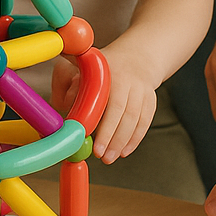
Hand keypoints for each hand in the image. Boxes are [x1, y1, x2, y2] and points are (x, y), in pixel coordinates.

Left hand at [53, 47, 155, 163]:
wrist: (136, 57)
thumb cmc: (98, 67)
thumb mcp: (78, 65)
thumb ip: (67, 83)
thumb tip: (64, 106)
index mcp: (107, 69)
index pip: (101, 94)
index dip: (94, 115)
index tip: (84, 133)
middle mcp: (127, 79)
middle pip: (121, 110)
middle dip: (110, 135)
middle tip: (98, 154)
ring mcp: (142, 90)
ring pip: (135, 119)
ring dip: (121, 141)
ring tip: (108, 158)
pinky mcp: (151, 100)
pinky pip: (145, 122)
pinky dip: (135, 139)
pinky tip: (124, 152)